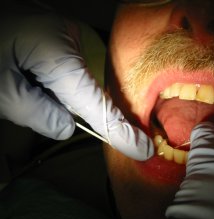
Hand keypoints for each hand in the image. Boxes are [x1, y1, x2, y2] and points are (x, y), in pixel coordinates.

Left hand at [0, 11, 152, 160]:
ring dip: (64, 91)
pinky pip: (77, 65)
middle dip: (73, 106)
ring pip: (82, 78)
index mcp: (56, 49)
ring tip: (29, 80)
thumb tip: (68, 126)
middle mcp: (72, 37)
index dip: (119, 129)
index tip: (141, 148)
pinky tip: (36, 73)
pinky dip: (63, 80)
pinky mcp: (67, 33)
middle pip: (90, 89)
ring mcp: (72, 32)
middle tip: (35, 98)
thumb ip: (36, 114)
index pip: (96, 101)